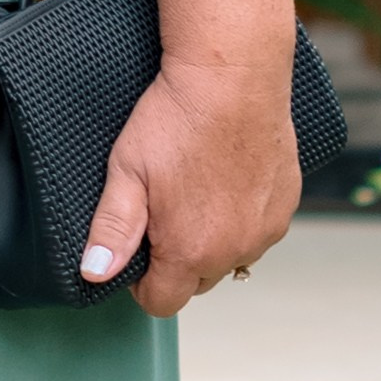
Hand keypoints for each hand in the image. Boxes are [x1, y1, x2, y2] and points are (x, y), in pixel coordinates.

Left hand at [81, 56, 300, 316]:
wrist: (232, 77)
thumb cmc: (176, 119)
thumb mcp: (127, 170)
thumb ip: (112, 230)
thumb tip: (94, 273)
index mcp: (189, 251)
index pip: (162, 302)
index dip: (141, 283)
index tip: (137, 250)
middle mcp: (234, 250)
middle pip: (198, 281)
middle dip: (178, 259)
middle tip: (163, 210)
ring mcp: (265, 230)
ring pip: (232, 256)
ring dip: (214, 239)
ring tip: (196, 190)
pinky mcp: (286, 205)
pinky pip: (259, 228)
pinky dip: (243, 216)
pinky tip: (226, 179)